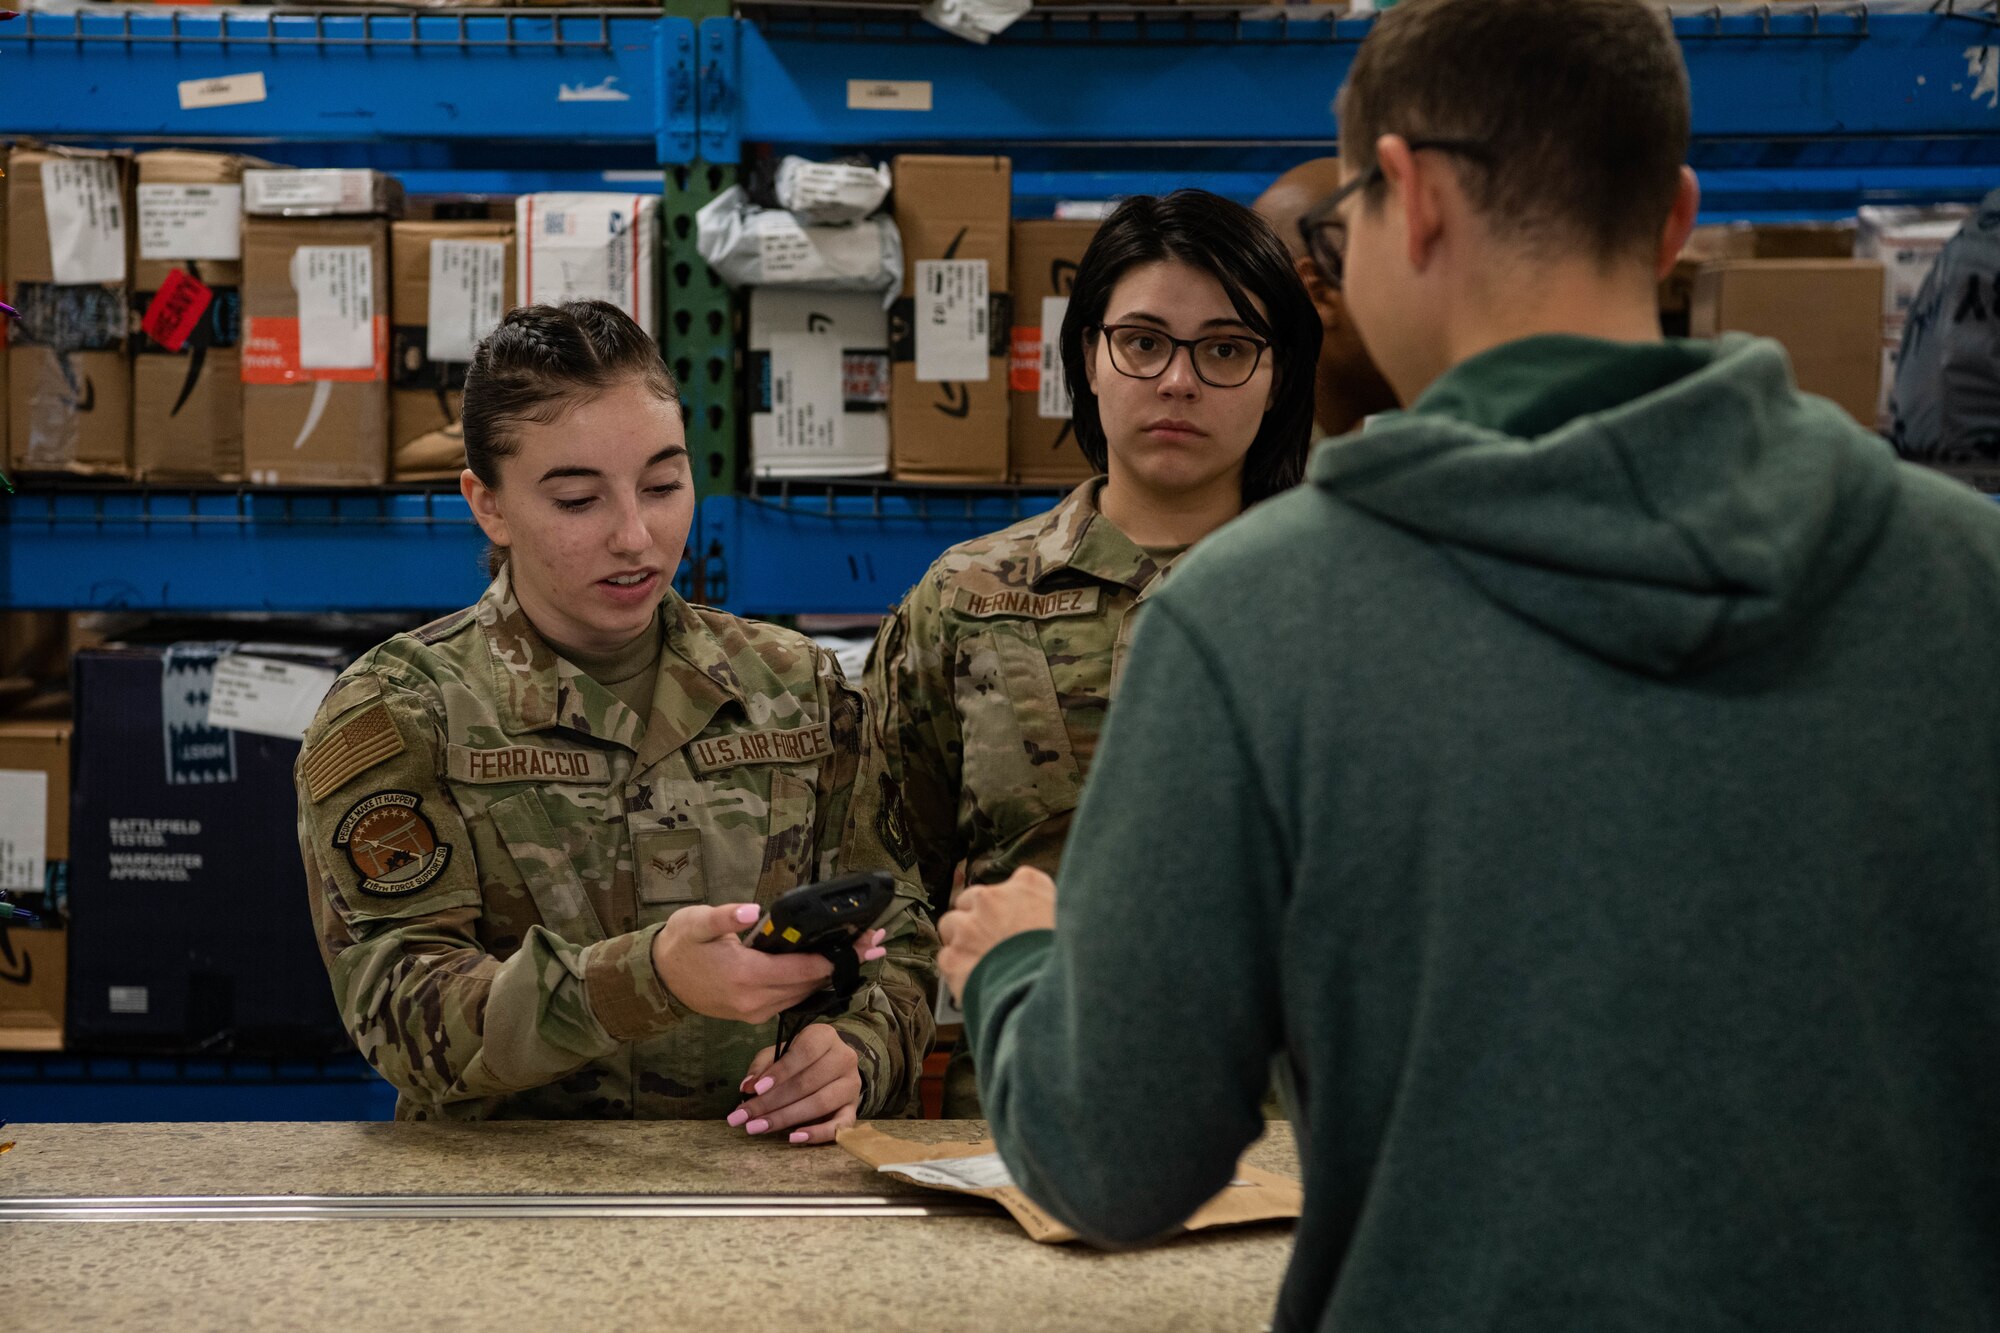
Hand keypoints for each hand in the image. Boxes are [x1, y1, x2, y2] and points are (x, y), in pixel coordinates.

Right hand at [651, 903, 852, 1024]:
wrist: (658, 979)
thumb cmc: (680, 945)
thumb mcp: (697, 923)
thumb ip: (725, 917)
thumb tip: (751, 911)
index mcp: (745, 977)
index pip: (803, 970)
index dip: (838, 957)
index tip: (866, 942)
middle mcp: (754, 1001)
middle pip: (810, 984)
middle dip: (844, 964)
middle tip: (875, 943)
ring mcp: (754, 1012)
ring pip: (803, 995)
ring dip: (832, 975)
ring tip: (861, 953)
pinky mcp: (752, 1014)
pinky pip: (790, 1000)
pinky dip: (812, 984)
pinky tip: (828, 968)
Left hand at [729, 1022, 864, 1145]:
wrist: (834, 1065)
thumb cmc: (801, 1057)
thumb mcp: (781, 1052)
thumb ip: (763, 1065)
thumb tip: (748, 1087)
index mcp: (825, 1037)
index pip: (804, 1053)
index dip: (779, 1072)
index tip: (755, 1090)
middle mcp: (844, 1058)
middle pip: (807, 1082)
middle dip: (771, 1102)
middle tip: (743, 1116)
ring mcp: (851, 1085)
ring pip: (820, 1103)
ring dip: (785, 1118)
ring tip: (758, 1127)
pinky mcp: (854, 1108)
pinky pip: (841, 1125)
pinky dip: (818, 1134)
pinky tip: (794, 1137)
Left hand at [938, 867, 1056, 1003]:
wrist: (1046, 997)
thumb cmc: (1068, 963)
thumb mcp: (1071, 924)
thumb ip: (1049, 912)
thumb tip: (1041, 919)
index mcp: (1028, 884)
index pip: (1013, 883)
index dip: (1011, 905)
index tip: (1015, 918)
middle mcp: (992, 898)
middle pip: (972, 899)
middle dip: (979, 918)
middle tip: (993, 941)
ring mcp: (968, 927)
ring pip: (951, 924)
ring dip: (962, 939)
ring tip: (981, 960)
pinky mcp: (952, 957)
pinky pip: (946, 957)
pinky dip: (958, 968)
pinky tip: (976, 979)